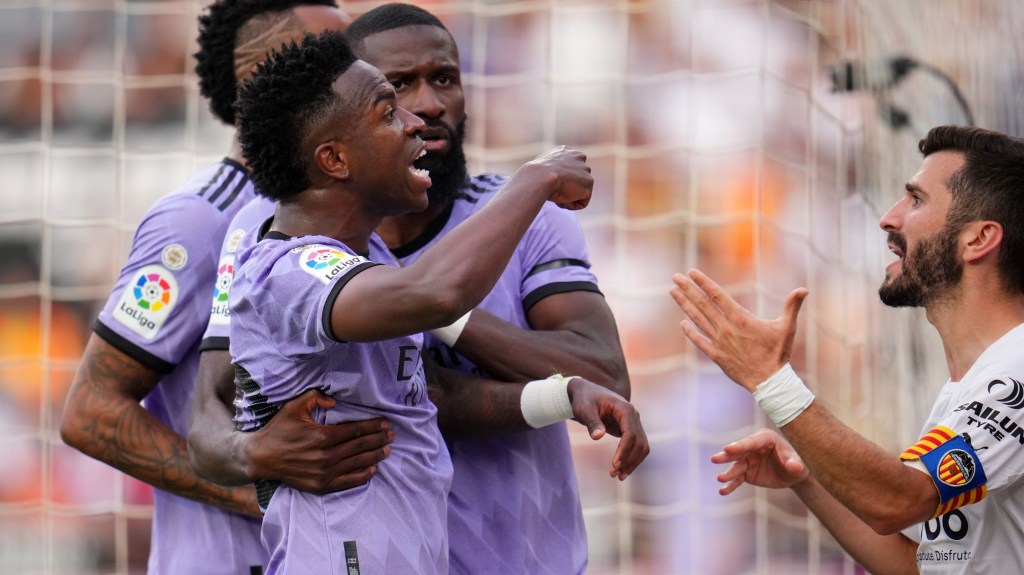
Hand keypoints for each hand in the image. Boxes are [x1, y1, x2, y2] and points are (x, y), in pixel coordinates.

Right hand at [244, 389, 393, 492]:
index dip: (373, 426)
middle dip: (379, 439)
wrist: (261, 457)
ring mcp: (325, 473)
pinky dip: (362, 476)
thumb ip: (315, 397)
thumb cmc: (278, 430)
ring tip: (387, 450)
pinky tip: (373, 470)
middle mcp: (327, 456)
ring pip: (357, 463)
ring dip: (375, 456)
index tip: (385, 424)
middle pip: (361, 446)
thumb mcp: (294, 407)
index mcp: (323, 435)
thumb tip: (335, 400)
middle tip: (392, 436)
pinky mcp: (320, 486)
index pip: (356, 430)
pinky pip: (347, 482)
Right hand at [523, 145, 592, 209]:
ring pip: (578, 191)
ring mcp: (585, 170)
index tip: (550, 183)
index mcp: (566, 151)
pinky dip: (571, 205)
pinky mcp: (589, 183)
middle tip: (553, 190)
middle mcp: (579, 157)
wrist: (541, 177)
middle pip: (575, 181)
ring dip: (568, 197)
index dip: (559, 181)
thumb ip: (550, 172)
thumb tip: (549, 181)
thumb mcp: (540, 171)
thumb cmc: (535, 176)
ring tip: (556, 194)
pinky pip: (582, 202)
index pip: (567, 170)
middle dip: (566, 189)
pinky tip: (562, 199)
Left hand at [566, 377, 648, 479]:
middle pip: (639, 442)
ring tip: (619, 476)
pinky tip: (622, 469)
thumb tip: (598, 437)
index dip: (624, 451)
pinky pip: (637, 446)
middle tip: (614, 474)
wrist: (586, 392)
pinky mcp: (630, 428)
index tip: (614, 465)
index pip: (630, 434)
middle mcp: (633, 415)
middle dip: (629, 460)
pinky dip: (632, 458)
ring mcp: (634, 422)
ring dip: (633, 462)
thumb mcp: (583, 409)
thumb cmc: (584, 399)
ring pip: (642, 446)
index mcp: (624, 408)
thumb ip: (591, 422)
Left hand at [669, 269, 807, 390]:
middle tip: (675, 277)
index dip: (703, 283)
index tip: (692, 272)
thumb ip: (792, 306)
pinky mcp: (716, 356)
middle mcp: (726, 328)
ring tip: (672, 292)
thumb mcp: (787, 327)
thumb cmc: (779, 353)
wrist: (770, 382)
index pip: (718, 295)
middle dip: (688, 289)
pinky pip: (699, 341)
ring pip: (697, 319)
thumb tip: (804, 289)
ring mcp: (719, 342)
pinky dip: (690, 332)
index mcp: (740, 318)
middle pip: (702, 304)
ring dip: (684, 305)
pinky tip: (682, 323)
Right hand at [711, 428, 808, 494]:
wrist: (795, 474)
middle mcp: (753, 447)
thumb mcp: (799, 463)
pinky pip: (737, 479)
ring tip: (720, 479)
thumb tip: (794, 466)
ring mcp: (748, 460)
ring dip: (728, 473)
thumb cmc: (799, 462)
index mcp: (766, 439)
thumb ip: (795, 464)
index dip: (739, 446)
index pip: (751, 442)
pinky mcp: (747, 472)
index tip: (727, 449)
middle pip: (738, 451)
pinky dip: (730, 485)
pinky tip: (723, 491)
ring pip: (736, 466)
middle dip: (727, 456)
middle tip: (715, 459)